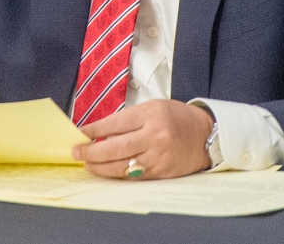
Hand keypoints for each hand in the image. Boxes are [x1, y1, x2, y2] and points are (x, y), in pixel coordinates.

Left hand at [72, 99, 213, 178]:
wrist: (207, 135)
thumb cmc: (178, 118)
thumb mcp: (153, 108)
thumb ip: (129, 120)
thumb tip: (101, 133)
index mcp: (151, 114)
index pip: (114, 123)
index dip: (94, 130)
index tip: (79, 134)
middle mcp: (155, 135)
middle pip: (115, 147)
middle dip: (92, 151)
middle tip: (77, 152)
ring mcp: (159, 156)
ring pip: (123, 165)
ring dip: (101, 167)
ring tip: (87, 164)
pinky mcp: (162, 172)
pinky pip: (135, 175)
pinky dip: (118, 174)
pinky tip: (107, 171)